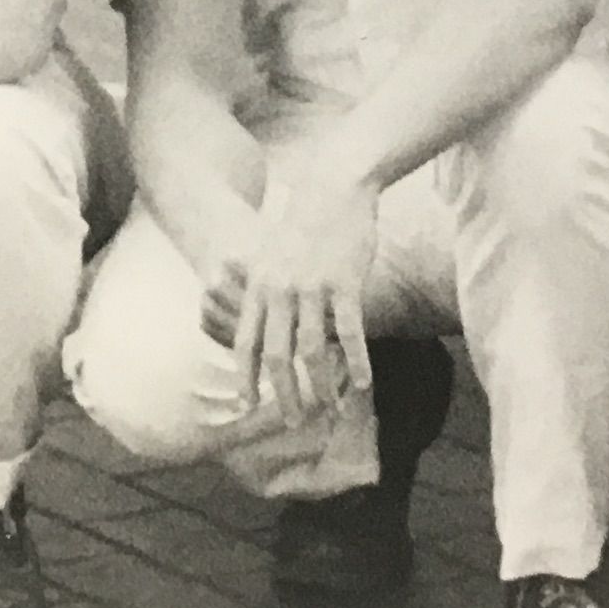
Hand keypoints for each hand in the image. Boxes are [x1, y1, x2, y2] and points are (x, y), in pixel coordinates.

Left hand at [228, 153, 375, 427]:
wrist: (334, 185)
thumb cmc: (305, 222)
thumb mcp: (273, 255)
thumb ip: (267, 290)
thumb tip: (265, 327)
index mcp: (259, 285)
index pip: (245, 342)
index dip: (245, 377)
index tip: (247, 406)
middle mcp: (280, 290)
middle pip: (277, 355)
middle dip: (284, 394)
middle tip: (293, 423)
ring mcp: (312, 287)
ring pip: (313, 350)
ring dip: (322, 386)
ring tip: (331, 411)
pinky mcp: (345, 282)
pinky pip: (350, 332)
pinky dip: (357, 362)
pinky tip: (363, 384)